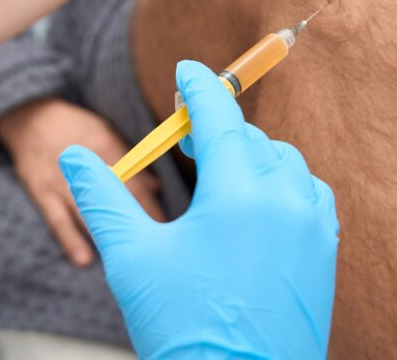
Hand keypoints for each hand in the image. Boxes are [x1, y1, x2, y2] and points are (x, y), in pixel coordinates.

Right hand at [0, 98, 165, 266]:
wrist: (28, 119)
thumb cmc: (75, 127)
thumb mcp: (104, 134)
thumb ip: (129, 161)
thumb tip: (156, 189)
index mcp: (103, 144)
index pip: (132, 177)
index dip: (149, 204)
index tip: (167, 226)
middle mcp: (82, 161)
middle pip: (113, 196)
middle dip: (135, 222)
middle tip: (155, 247)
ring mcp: (60, 179)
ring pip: (88, 210)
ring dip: (108, 234)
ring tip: (129, 258)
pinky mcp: (41, 193)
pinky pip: (57, 220)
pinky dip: (71, 241)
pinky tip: (85, 259)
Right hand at [59, 61, 338, 358]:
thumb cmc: (184, 327)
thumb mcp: (131, 259)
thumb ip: (103, 198)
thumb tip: (72, 157)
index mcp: (239, 193)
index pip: (219, 118)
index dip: (199, 88)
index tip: (187, 69)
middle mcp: (284, 200)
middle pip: (251, 138)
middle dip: (217, 129)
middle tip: (183, 139)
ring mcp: (311, 228)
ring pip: (285, 163)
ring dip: (252, 154)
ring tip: (218, 171)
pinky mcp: (323, 254)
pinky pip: (310, 195)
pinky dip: (284, 183)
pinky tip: (260, 201)